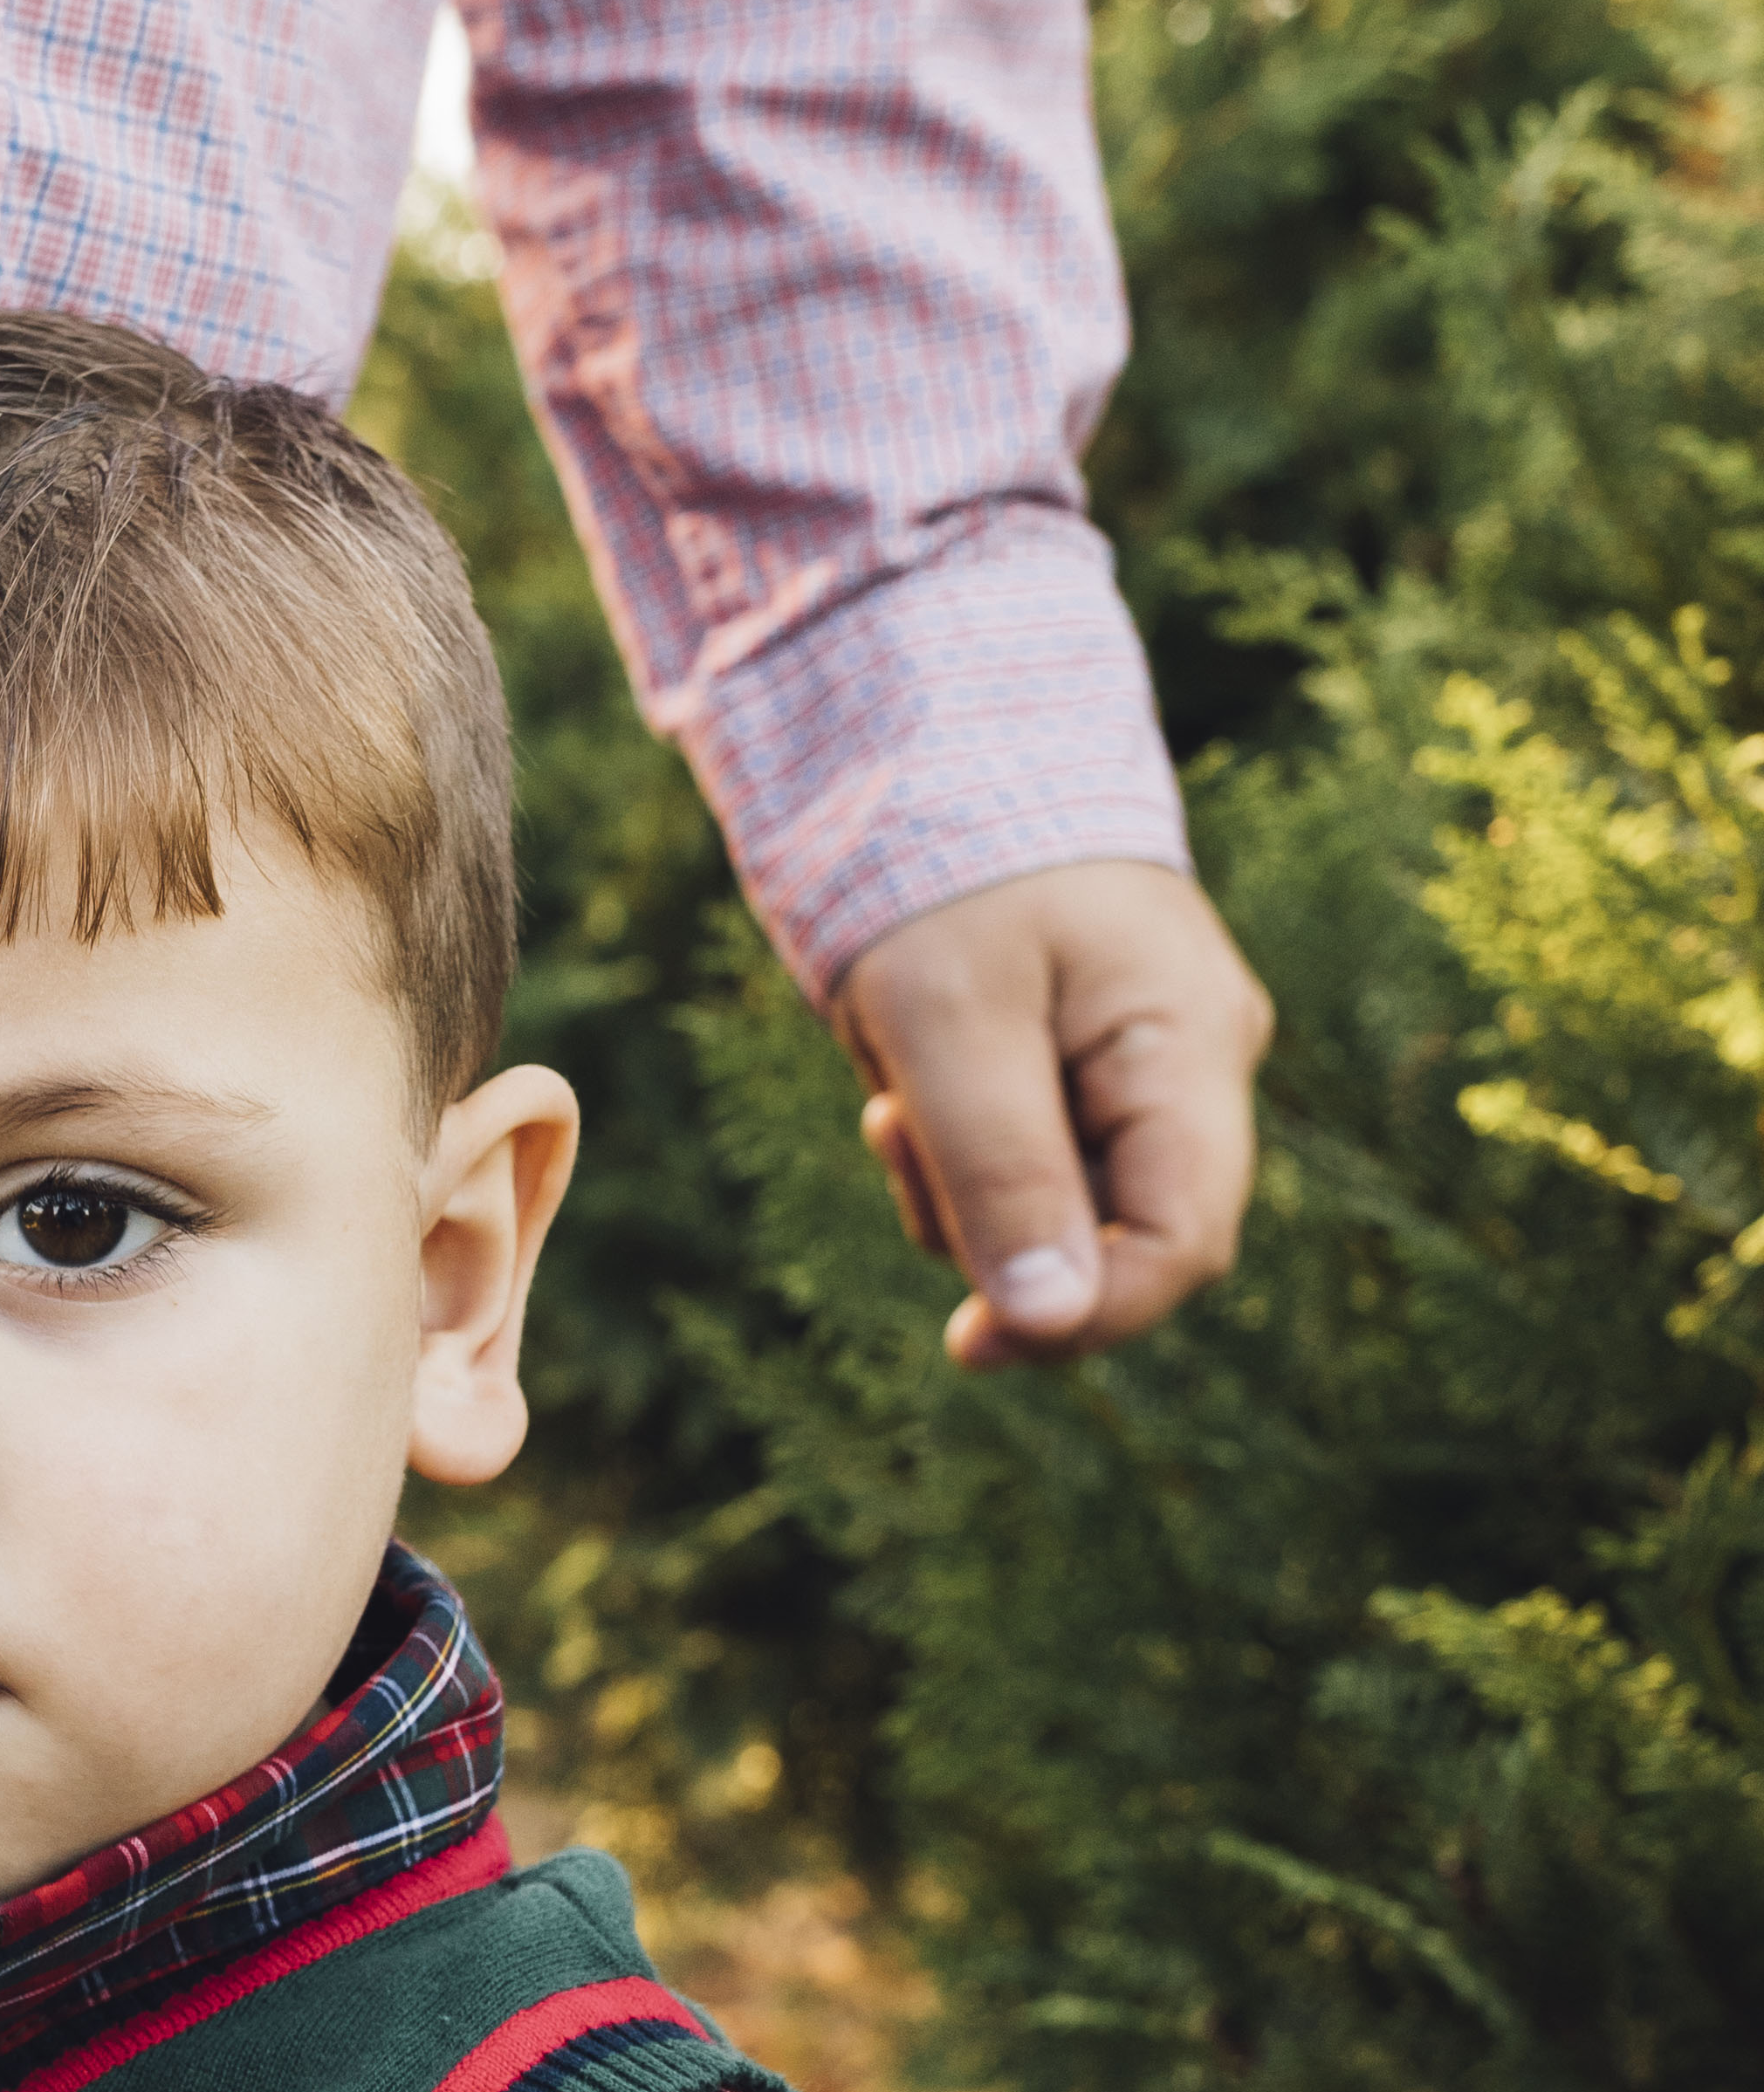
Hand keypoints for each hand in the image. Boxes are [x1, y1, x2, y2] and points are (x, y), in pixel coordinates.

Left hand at [833, 860, 1271, 1369]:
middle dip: (993, 1224)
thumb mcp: (951, 1024)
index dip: (1088, 1320)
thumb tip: (1049, 1323)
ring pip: (1052, 1212)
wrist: (920, 749)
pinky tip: (911, 1080)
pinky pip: (1021, 1163)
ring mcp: (1139, 1067)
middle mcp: (1191, 1065)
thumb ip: (1004, 1173)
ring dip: (955, 1184)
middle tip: (900, 1125)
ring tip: (899, 1087)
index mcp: (1190, 1047)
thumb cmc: (943, 865)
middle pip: (1114, 1240)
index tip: (968, 1343)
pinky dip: (953, 1150)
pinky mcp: (1076, 1068)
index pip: (1184, 1247)